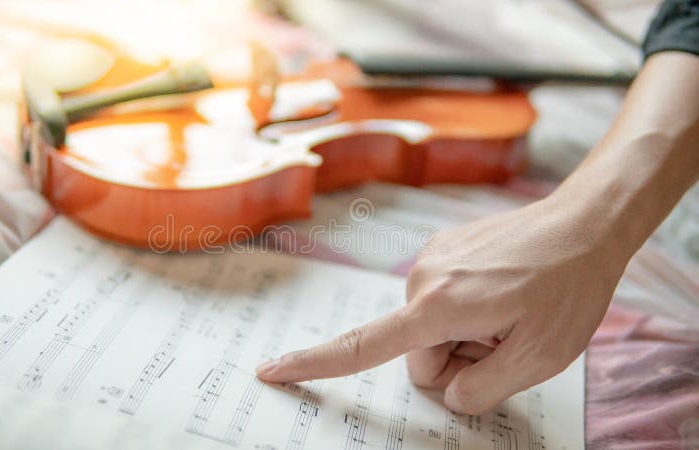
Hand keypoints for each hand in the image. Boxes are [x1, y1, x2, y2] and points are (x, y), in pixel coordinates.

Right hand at [257, 194, 628, 414]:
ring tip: (510, 312)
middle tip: (508, 339)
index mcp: (437, 306)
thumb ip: (481, 390)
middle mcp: (422, 279)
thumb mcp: (538, 358)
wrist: (585, 222)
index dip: (315, 364)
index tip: (272, 369)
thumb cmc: (568, 287)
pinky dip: (466, 310)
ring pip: (429, 329)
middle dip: (458, 360)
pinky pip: (440, 301)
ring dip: (465, 335)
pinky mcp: (444, 251)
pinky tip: (504, 292)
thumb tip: (449, 391)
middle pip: (417, 355)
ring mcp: (432, 260)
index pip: (363, 346)